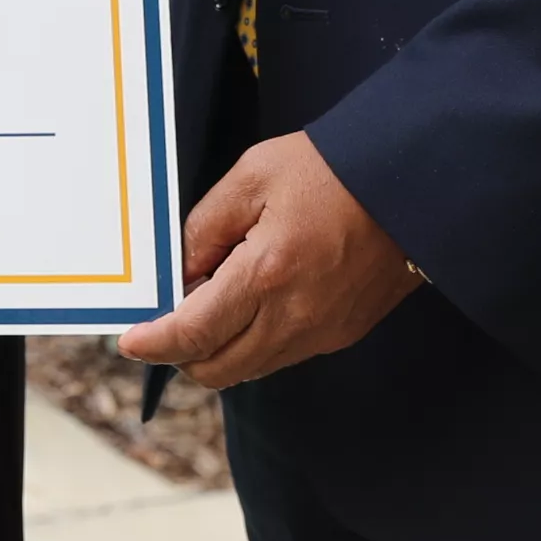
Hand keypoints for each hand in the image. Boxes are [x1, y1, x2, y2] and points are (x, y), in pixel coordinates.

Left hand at [116, 130, 419, 386]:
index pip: (194, 333)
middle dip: (182, 354)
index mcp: (266, 275)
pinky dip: (254, 342)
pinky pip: (282, 355)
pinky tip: (251, 302)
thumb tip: (179, 273)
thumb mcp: (251, 178)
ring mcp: (323, 332)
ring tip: (212, 301)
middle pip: (218, 369)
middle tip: (167, 318)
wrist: (410, 185)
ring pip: (250, 368)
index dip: (155, 344)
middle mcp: (296, 318)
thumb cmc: (330, 171)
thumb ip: (205, 228)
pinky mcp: (342, 333)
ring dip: (219, 349)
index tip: (130, 342)